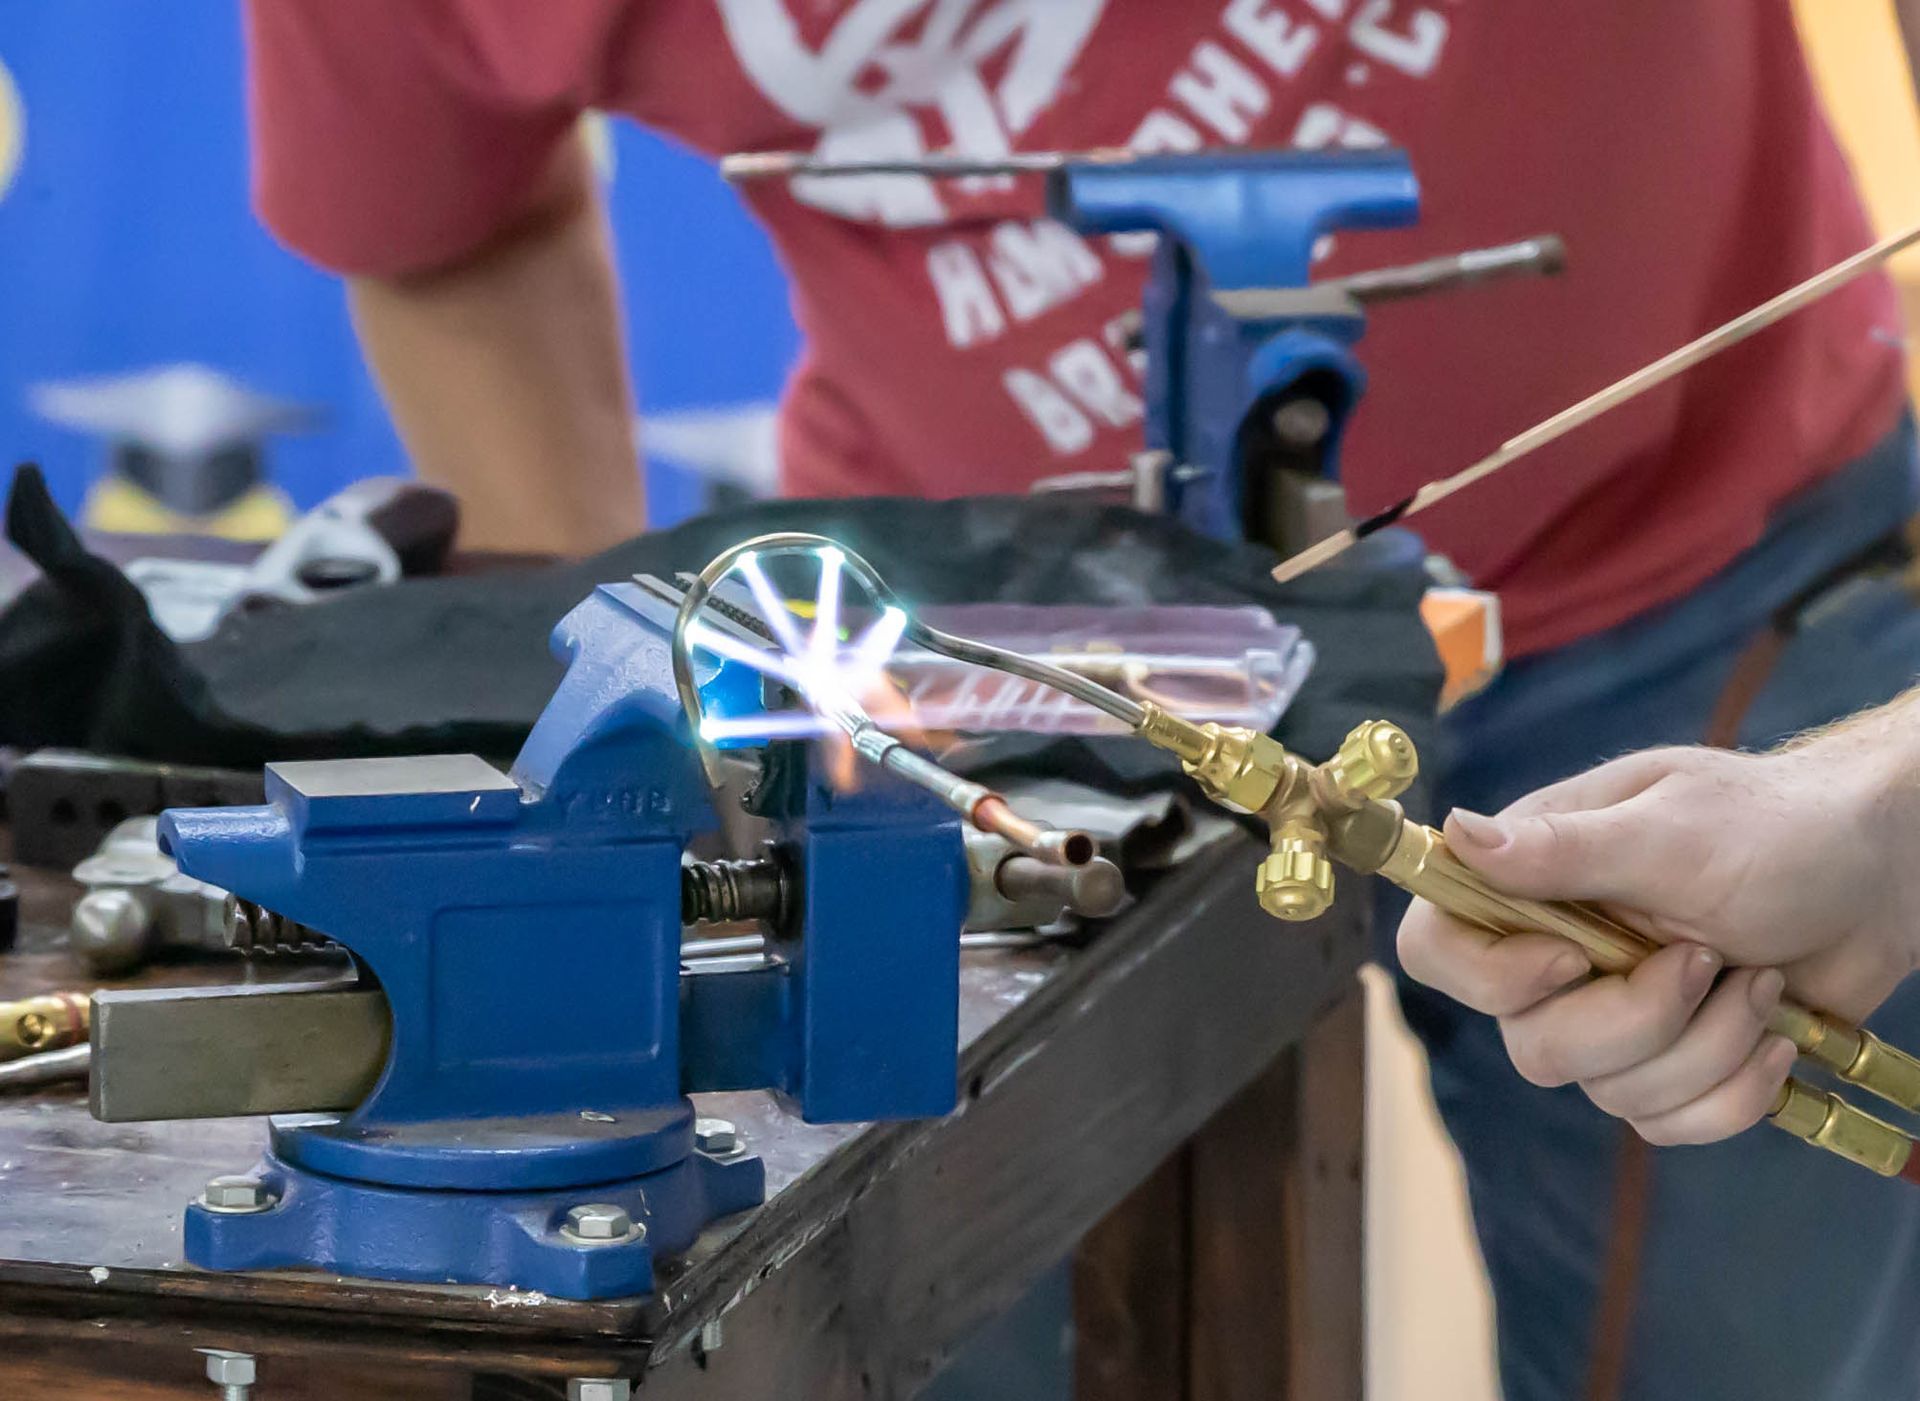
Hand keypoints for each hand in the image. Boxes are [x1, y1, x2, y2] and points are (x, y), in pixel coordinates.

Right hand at [1397, 723, 1919, 1145]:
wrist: (1881, 878)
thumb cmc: (1776, 828)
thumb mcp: (1672, 829)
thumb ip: (1563, 848)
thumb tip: (1456, 833)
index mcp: (1531, 880)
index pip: (1436, 947)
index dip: (1489, 977)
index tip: (1573, 958)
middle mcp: (1555, 952)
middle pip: (1530, 1045)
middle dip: (1636, 1022)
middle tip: (1708, 959)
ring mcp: (1612, 1015)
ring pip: (1608, 1092)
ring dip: (1707, 1047)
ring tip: (1758, 981)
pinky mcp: (1670, 1065)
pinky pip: (1667, 1123)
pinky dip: (1734, 1090)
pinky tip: (1775, 1034)